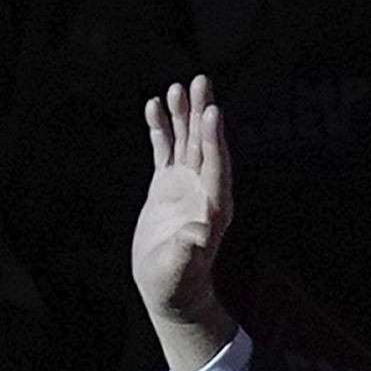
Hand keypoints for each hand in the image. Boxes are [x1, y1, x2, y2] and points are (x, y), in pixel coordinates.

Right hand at [131, 77, 239, 370]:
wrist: (168, 288)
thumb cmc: (175, 284)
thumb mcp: (179, 270)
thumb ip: (187, 251)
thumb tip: (197, 235)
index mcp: (212, 206)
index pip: (216, 165)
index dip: (214, 139)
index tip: (212, 113)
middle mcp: (203, 190)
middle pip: (204, 144)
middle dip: (202, 113)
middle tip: (201, 82)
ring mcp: (185, 185)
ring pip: (185, 142)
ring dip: (182, 115)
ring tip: (176, 88)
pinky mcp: (166, 185)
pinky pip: (165, 150)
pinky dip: (161, 129)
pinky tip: (154, 106)